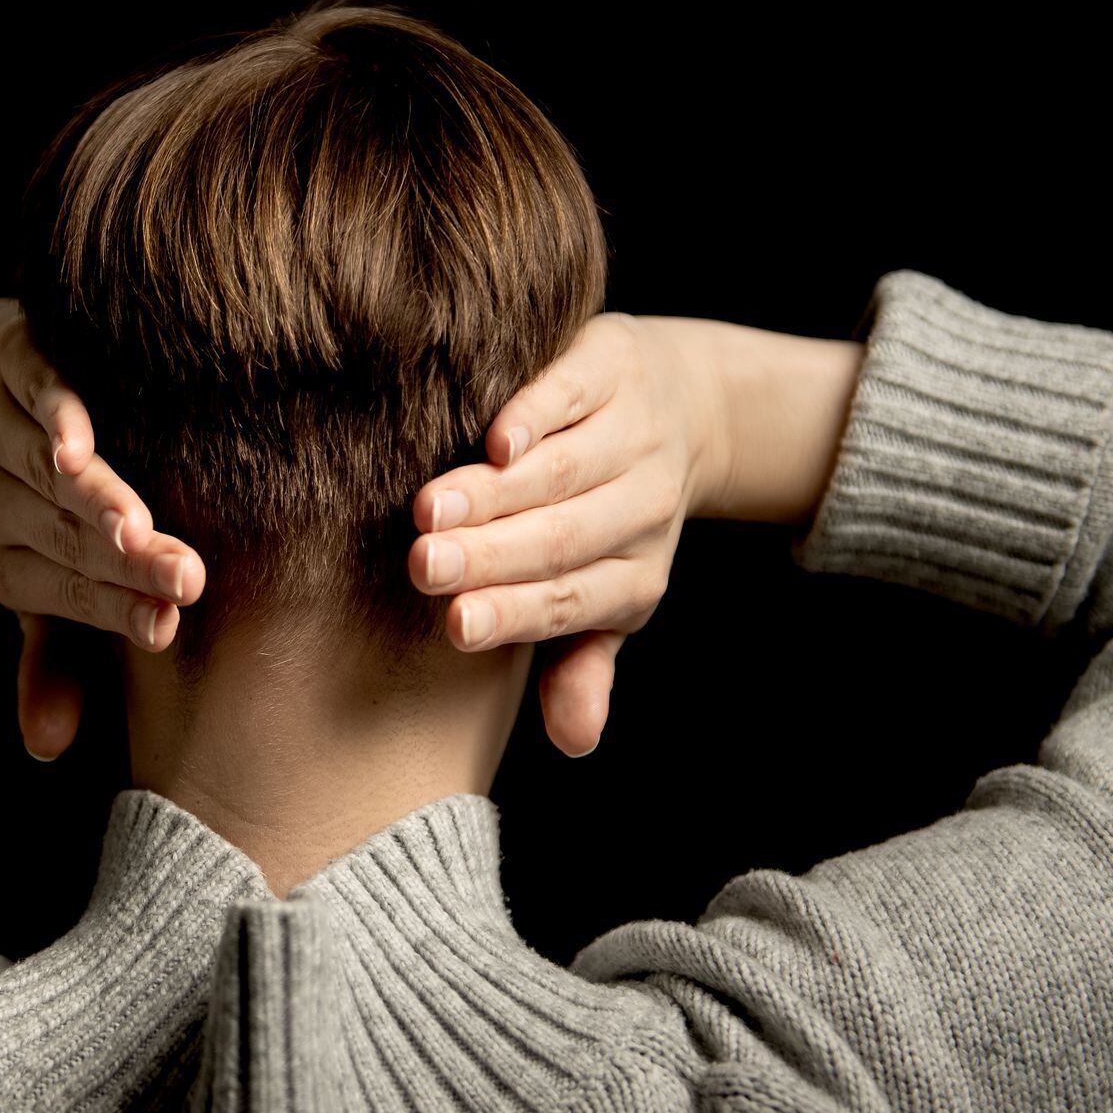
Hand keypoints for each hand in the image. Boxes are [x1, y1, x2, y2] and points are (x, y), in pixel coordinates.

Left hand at [0, 299, 205, 760]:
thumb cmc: (31, 500)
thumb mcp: (38, 579)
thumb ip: (55, 658)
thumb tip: (45, 751)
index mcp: (8, 563)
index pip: (73, 593)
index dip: (118, 609)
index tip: (169, 627)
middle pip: (70, 539)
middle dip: (127, 563)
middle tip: (186, 581)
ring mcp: (3, 432)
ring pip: (51, 476)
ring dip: (93, 501)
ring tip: (135, 530)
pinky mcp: (14, 367)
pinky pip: (35, 394)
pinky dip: (55, 419)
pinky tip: (75, 447)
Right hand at [407, 313, 728, 757]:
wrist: (686, 405)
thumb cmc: (613, 515)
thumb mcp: (607, 594)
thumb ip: (579, 662)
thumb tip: (575, 744)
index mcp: (636, 575)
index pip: (570, 602)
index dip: (515, 614)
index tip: (456, 625)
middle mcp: (644, 507)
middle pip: (563, 537)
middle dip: (493, 555)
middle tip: (426, 567)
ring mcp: (632, 433)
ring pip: (561, 472)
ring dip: (497, 493)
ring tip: (430, 509)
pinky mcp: (612, 368)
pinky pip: (572, 396)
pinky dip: (538, 419)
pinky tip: (496, 441)